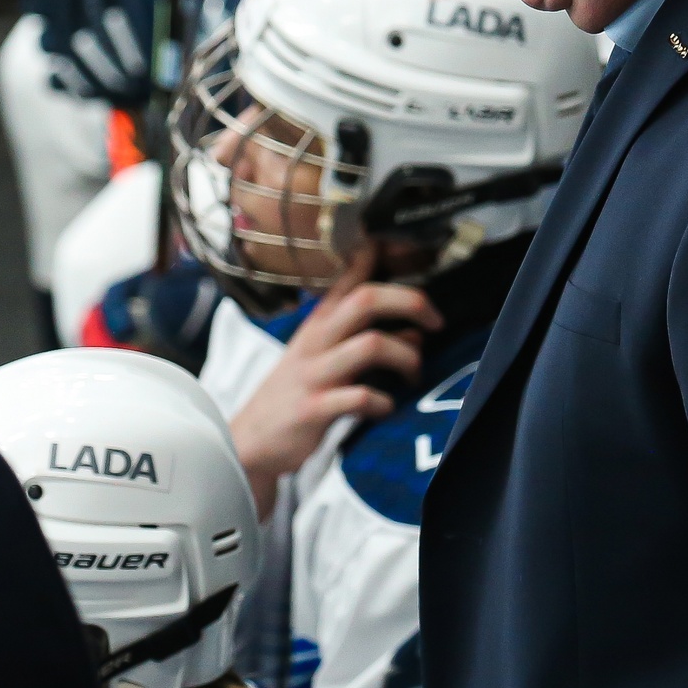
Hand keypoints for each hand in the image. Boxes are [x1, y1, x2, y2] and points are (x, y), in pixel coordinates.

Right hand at [231, 244, 441, 517]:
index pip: (350, 275)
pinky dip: (382, 402)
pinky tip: (384, 408)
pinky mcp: (313, 409)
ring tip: (413, 375)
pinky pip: (358, 398)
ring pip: (370, 345)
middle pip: (366, 300)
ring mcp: (314, 373)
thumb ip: (368, 339)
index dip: (378, 254)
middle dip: (411, 302)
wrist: (251, 440)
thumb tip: (416, 332)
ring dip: (405, 357)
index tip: (408, 247)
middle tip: (437, 322)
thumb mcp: (325, 356)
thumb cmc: (297, 393)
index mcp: (320, 322)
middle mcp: (316, 340)